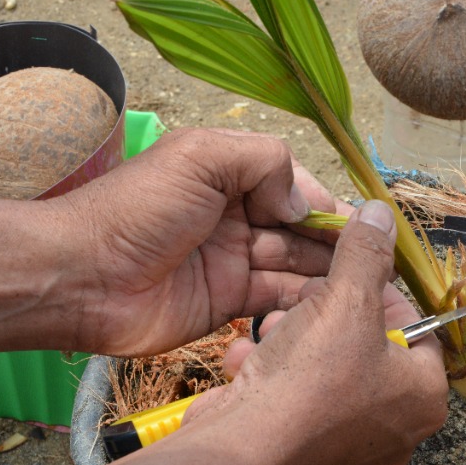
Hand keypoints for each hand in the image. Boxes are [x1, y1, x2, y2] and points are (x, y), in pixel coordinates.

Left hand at [58, 128, 344, 356]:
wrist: (81, 277)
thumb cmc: (135, 209)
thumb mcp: (200, 156)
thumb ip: (263, 160)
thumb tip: (304, 201)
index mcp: (230, 174)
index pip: (297, 186)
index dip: (330, 205)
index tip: (369, 226)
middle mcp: (237, 215)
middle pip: (303, 229)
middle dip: (341, 243)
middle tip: (383, 263)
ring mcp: (233, 261)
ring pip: (297, 266)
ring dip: (331, 275)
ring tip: (372, 289)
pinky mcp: (227, 304)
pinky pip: (277, 300)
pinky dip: (306, 303)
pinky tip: (335, 308)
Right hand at [183, 200, 448, 464]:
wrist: (242, 453)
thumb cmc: (311, 377)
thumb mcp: (345, 299)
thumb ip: (366, 253)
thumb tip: (381, 214)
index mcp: (426, 396)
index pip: (415, 326)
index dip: (375, 292)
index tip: (341, 277)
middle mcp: (398, 430)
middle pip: (365, 345)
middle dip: (325, 315)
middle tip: (302, 301)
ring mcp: (350, 449)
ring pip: (325, 369)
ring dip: (290, 340)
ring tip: (269, 332)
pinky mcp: (305, 457)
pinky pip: (297, 400)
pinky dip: (271, 376)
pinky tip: (248, 366)